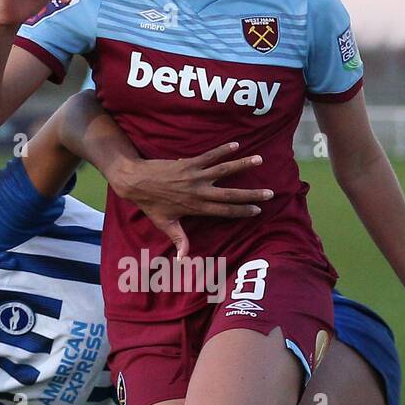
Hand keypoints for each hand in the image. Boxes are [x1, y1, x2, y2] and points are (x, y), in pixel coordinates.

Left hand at [117, 143, 272, 258]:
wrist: (136, 181)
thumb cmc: (151, 204)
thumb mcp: (165, 224)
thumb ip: (179, 240)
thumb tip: (184, 260)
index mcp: (196, 208)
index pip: (224, 211)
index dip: (242, 211)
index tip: (258, 210)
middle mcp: (199, 192)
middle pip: (230, 193)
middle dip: (251, 194)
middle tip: (269, 193)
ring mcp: (195, 176)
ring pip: (223, 170)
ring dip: (242, 165)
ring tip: (259, 160)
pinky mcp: (189, 163)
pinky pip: (209, 155)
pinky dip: (222, 149)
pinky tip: (236, 145)